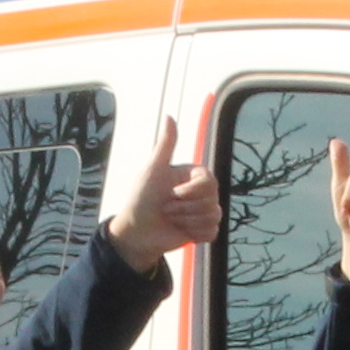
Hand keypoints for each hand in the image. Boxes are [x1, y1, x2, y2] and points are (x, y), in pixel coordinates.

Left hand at [107, 116, 224, 270]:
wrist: (136, 231)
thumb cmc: (141, 198)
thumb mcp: (152, 170)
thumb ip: (166, 145)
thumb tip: (169, 116)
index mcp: (192, 176)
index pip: (209, 181)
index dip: (192, 191)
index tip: (173, 194)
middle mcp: (200, 192)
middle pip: (212, 200)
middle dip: (185, 209)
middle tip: (166, 209)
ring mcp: (203, 212)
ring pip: (213, 217)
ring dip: (187, 221)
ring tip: (171, 219)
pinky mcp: (203, 230)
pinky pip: (212, 232)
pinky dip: (195, 234)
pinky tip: (181, 231)